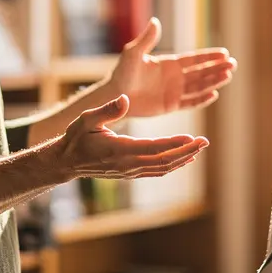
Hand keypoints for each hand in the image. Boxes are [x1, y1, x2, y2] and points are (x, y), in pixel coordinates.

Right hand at [53, 94, 207, 180]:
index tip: (192, 138)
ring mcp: (130, 171)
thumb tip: (125, 99)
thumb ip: (107, 110)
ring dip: (183, 159)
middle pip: (164, 161)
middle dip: (186, 152)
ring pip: (162, 168)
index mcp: (119, 150)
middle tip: (204, 142)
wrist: (67, 161)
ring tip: (199, 148)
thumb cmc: (76, 137)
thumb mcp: (86, 119)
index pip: (154, 148)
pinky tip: (183, 159)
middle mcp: (128, 164)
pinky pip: (156, 171)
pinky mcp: (130, 173)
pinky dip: (172, 165)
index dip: (174, 144)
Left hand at [108, 17, 236, 117]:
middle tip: (233, 64)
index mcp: (169, 64)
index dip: (209, 56)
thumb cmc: (122, 72)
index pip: (194, 59)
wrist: (115, 95)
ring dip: (213, 81)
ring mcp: (174, 91)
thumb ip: (146, 39)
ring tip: (228, 77)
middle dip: (217, 68)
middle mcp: (175, 77)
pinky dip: (201, 99)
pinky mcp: (170, 105)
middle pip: (201, 72)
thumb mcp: (134, 53)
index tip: (225, 53)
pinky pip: (190, 102)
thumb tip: (156, 21)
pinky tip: (213, 95)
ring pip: (199, 86)